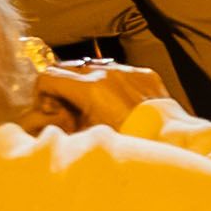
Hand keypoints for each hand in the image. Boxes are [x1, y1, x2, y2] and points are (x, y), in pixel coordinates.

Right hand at [27, 55, 157, 134]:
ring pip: (94, 67)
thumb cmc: (129, 143)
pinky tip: (119, 103)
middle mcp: (106, 73)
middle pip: (68, 68)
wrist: (168, 139)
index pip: (48, 76)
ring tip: (94, 106)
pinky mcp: (144, 74)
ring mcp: (127, 71)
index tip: (49, 109)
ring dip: (86, 82)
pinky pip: (120, 72)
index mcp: (89, 88)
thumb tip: (52, 118)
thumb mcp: (89, 135)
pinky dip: (112, 84)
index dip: (42, 93)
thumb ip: (66, 122)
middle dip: (61, 86)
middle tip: (67, 108)